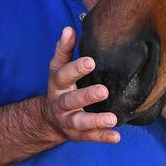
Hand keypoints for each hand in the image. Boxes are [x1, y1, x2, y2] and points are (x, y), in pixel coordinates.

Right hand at [41, 27, 118, 143]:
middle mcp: (60, 102)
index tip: (91, 61)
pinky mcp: (77, 134)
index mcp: (57, 83)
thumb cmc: (62, 86)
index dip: (76, 68)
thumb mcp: (58, 68)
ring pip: (79, 121)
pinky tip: (117, 136)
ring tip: (113, 119)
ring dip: (95, 120)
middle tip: (103, 91)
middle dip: (86, 96)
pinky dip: (102, 137)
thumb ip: (65, 50)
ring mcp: (68, 120)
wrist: (49, 119)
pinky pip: (90, 136)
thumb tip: (69, 28)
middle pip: (70, 100)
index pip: (64, 74)